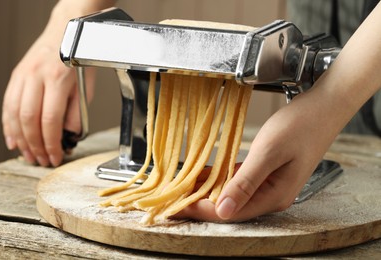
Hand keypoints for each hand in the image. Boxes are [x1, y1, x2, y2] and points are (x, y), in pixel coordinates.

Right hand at [1, 0, 114, 166]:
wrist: (66, 32)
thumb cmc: (79, 61)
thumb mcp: (85, 88)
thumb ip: (77, 114)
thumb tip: (68, 137)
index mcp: (57, 80)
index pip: (51, 120)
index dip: (52, 143)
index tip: (56, 157)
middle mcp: (36, 77)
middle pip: (29, 119)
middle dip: (35, 145)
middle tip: (42, 160)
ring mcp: (22, 76)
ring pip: (14, 114)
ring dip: (20, 140)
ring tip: (29, 156)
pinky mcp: (15, 76)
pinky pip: (7, 105)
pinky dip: (8, 126)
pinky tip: (13, 140)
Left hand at [178, 86, 349, 221]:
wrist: (324, 106)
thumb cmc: (300, 125)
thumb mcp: (269, 153)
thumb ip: (245, 183)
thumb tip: (223, 210)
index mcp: (274, 196)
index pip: (230, 211)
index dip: (200, 210)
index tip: (175, 206)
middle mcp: (271, 195)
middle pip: (228, 205)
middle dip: (199, 202)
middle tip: (172, 198)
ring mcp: (270, 183)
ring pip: (231, 193)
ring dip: (207, 190)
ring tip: (181, 187)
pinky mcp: (267, 172)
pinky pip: (238, 180)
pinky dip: (220, 178)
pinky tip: (203, 174)